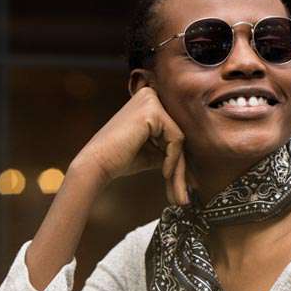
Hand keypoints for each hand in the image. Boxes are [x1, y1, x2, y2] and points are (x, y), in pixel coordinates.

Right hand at [70, 86, 188, 205]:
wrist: (96, 164)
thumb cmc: (119, 159)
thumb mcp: (151, 152)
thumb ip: (169, 149)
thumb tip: (193, 166)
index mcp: (149, 102)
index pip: (172, 131)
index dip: (179, 159)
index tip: (185, 184)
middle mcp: (150, 95)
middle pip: (176, 135)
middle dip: (181, 167)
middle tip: (183, 195)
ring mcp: (151, 100)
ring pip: (178, 139)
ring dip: (179, 169)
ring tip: (177, 193)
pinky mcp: (152, 111)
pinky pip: (175, 139)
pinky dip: (173, 159)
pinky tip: (164, 173)